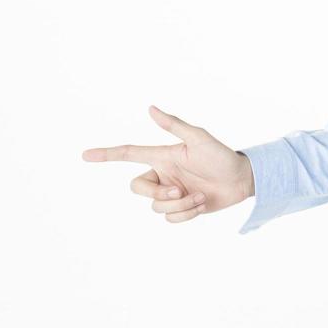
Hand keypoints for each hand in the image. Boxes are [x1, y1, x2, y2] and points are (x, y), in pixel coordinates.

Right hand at [81, 105, 253, 223]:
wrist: (242, 180)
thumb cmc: (222, 155)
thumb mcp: (199, 138)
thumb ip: (174, 125)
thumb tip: (150, 108)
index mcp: (162, 157)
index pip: (128, 154)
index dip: (106, 155)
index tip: (85, 155)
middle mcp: (162, 175)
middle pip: (137, 189)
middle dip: (158, 194)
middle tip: (180, 190)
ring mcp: (170, 193)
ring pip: (156, 208)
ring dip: (180, 204)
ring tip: (200, 196)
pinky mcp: (181, 208)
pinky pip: (170, 219)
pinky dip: (186, 214)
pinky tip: (201, 205)